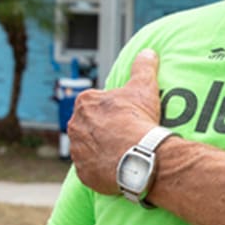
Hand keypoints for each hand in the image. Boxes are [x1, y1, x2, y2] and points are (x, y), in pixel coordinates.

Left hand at [69, 49, 164, 194]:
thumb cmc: (138, 120)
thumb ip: (143, 67)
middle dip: (104, 128)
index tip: (126, 115)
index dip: (113, 108)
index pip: (95, 102)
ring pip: (88, 147)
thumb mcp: (144, 87)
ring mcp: (77, 151)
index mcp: (85, 103)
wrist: (139, 156)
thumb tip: (148, 52)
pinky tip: (119, 166)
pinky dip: (102, 168)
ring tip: (124, 151)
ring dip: (102, 148)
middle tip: (126, 133)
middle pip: (90, 125)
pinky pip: (91, 168)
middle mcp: (75, 125)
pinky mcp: (83, 172)